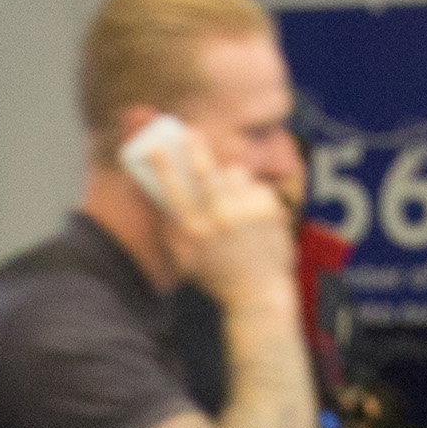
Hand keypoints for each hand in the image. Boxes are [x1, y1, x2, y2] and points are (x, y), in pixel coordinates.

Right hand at [153, 146, 298, 308]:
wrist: (258, 294)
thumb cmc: (216, 275)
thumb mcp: (183, 258)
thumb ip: (170, 228)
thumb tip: (158, 192)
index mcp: (193, 232)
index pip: (173, 190)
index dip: (163, 166)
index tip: (157, 148)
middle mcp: (218, 220)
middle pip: (205, 171)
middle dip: (195, 148)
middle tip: (190, 134)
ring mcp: (246, 214)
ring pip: (235, 173)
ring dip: (231, 179)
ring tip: (232, 199)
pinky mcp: (269, 210)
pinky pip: (256, 186)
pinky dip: (253, 196)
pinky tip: (253, 216)